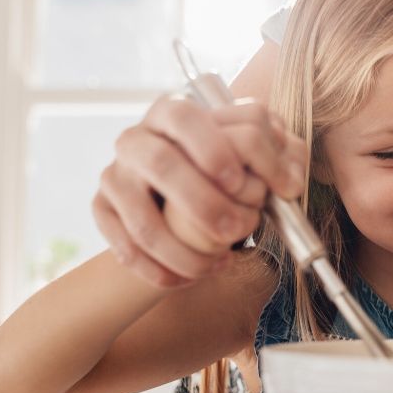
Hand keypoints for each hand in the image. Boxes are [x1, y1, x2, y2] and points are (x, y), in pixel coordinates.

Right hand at [93, 95, 305, 287]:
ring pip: (141, 217)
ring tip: (219, 263)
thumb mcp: (255, 155)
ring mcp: (115, 175)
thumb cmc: (225, 171)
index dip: (216, 149)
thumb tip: (290, 181)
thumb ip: (279, 156)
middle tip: (239, 229)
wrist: (178, 199)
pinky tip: (187, 279)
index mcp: (173, 113)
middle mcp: (137, 139)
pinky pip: (124, 247)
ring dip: (183, 250)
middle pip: (161, 164)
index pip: (187, 118)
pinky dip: (158, 270)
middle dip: (204, 203)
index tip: (247, 183)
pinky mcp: (102, 209)